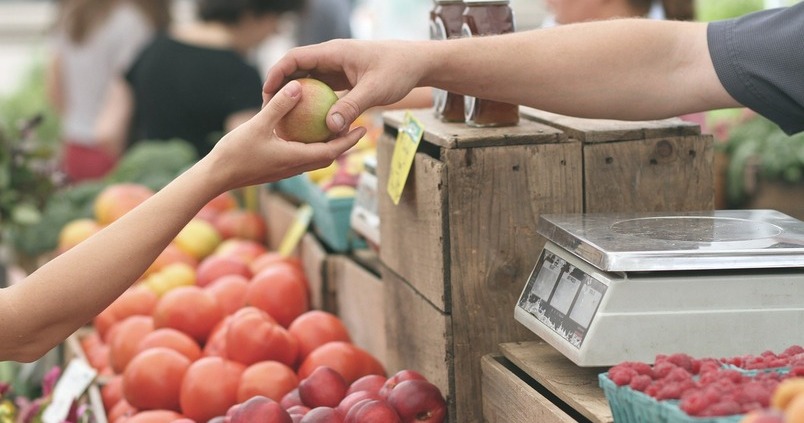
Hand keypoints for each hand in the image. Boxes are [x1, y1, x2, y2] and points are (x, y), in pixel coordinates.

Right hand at [205, 79, 365, 192]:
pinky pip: (300, 156)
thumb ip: (279, 106)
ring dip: (327, 146)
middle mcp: (294, 167)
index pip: (331, 151)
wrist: (216, 177)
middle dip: (344, 144)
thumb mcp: (258, 125)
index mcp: (295, 158)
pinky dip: (309, 146)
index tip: (363, 129)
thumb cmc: (235, 153)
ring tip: (335, 128)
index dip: (349, 141)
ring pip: (314, 158)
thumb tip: (298, 86)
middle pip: (327, 156)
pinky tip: (304, 132)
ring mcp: (285, 170)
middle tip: (356, 127)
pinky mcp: (276, 169)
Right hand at [262, 39, 424, 133]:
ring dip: (295, 97)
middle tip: (269, 110)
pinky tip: (308, 123)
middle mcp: (331, 58)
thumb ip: (352, 107)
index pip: (295, 58)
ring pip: (308, 80)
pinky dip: (312, 103)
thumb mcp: (375, 90)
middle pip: (296, 69)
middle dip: (280, 87)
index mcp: (333, 52)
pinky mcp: (343, 79)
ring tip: (283, 118)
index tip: (267, 93)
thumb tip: (330, 128)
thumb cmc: (398, 71)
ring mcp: (336, 68)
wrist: (416, 63)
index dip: (277, 74)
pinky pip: (321, 90)